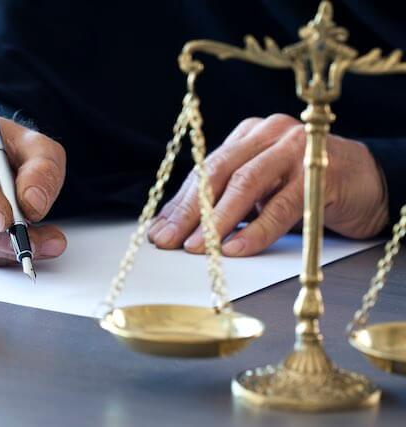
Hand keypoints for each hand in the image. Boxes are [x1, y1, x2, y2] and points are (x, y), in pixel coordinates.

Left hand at [148, 114, 388, 256]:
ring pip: (246, 185)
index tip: (159, 229)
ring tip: (197, 247)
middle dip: (189, 210)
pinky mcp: (318, 173)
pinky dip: (256, 230)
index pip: (206, 170)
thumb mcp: (262, 187)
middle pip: (219, 173)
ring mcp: (294, 150)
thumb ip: (228, 200)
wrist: (368, 179)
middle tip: (168, 240)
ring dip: (217, 220)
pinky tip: (236, 248)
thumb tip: (182, 228)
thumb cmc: (306, 185)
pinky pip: (281, 206)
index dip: (180, 202)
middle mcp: (269, 134)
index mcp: (249, 135)